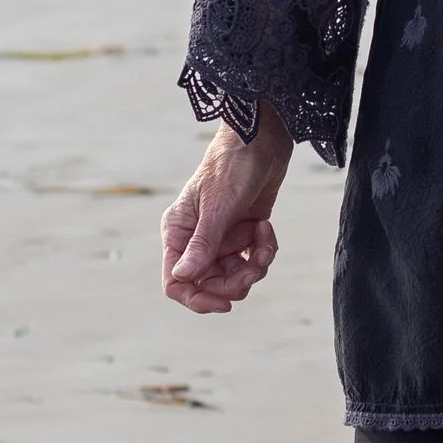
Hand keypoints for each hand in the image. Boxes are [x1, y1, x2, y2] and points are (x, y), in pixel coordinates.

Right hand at [161, 113, 292, 312]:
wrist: (262, 139)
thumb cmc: (233, 166)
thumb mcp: (218, 207)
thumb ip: (202, 244)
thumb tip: (182, 277)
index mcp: (178, 232)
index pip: (176, 282)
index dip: (197, 299)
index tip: (224, 303)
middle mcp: (196, 239)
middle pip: (210, 285)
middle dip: (237, 281)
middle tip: (255, 265)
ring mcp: (222, 237)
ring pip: (235, 276)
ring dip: (255, 265)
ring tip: (264, 240)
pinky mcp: (244, 233)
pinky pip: (252, 260)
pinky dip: (264, 250)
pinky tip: (266, 228)